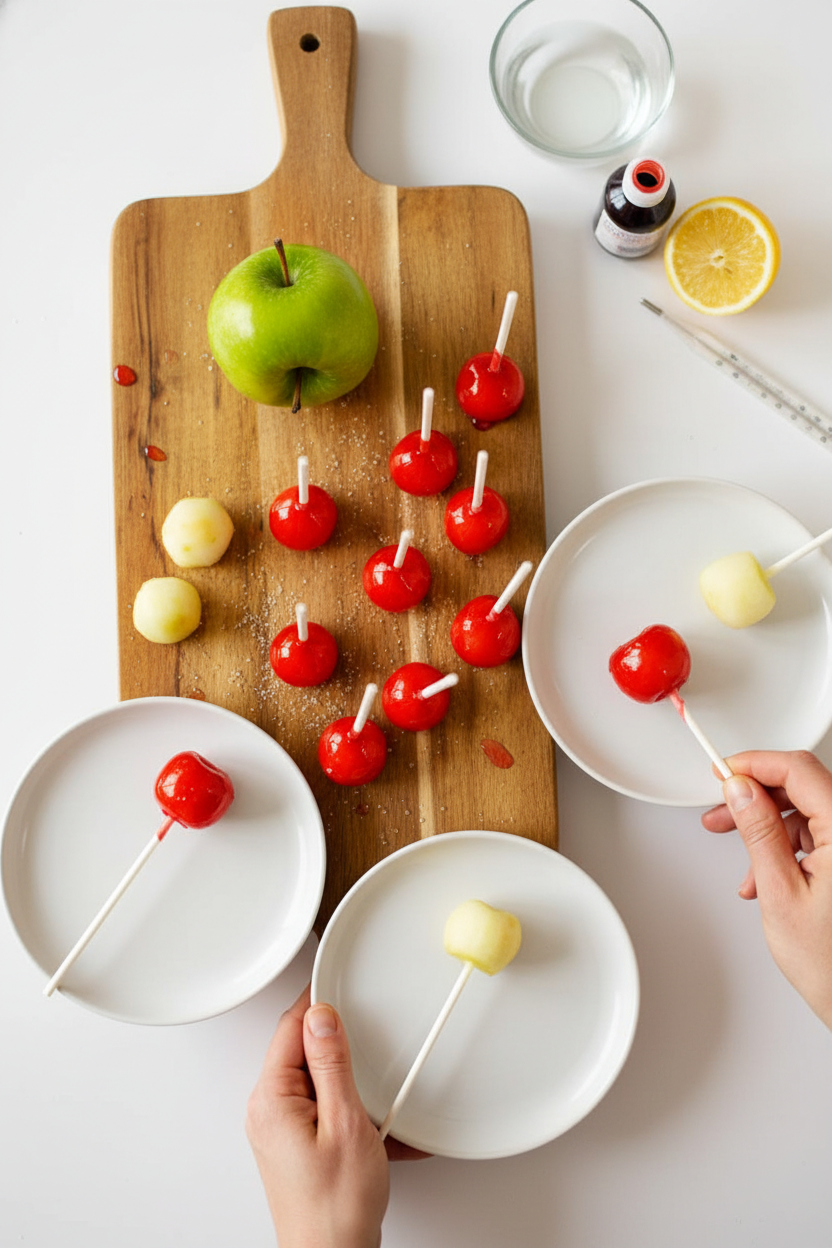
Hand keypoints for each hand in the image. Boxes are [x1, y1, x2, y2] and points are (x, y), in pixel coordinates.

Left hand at [246, 986, 427, 1247]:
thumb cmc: (336, 1208)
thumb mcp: (345, 1124)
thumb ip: (332, 1064)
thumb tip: (321, 1015)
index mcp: (272, 1099)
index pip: (291, 1027)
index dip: (317, 1000)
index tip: (339, 978)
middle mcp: (268, 1111)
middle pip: (302, 1050)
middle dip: (339, 1045)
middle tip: (369, 1039)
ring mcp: (280, 1130)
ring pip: (317, 1080)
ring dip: (351, 1083)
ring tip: (377, 1101)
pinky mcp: (296, 1145)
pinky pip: (324, 1107)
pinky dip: (353, 1110)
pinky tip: (378, 1129)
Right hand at [702, 750, 831, 1029]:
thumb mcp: (781, 892)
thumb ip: (759, 832)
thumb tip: (740, 789)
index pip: (798, 771)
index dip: (755, 764)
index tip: (724, 771)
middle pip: (803, 787)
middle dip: (756, 797)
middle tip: (722, 809)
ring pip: (807, 812)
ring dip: (769, 829)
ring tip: (741, 857)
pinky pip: (818, 836)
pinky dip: (787, 848)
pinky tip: (765, 876)